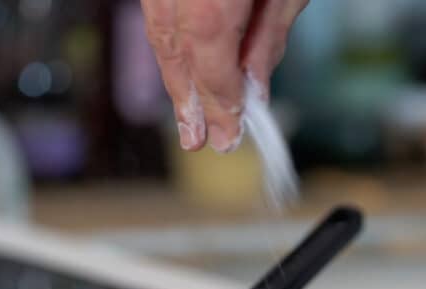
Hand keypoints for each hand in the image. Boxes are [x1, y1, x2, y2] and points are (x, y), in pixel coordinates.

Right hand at [141, 0, 308, 151]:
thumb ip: (268, 40)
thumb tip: (254, 89)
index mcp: (210, 1)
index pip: (211, 70)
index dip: (220, 106)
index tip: (228, 134)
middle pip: (176, 54)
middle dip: (188, 100)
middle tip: (196, 139)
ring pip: (159, 31)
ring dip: (174, 74)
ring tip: (186, 113)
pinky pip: (158, 9)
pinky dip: (171, 39)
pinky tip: (181, 64)